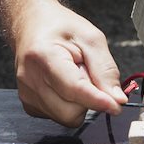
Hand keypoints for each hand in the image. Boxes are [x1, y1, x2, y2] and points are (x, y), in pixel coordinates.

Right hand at [11, 1, 126, 127]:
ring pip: (66, 117)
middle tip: (87, 74)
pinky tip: (63, 85)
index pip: (74, 89)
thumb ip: (106, 69)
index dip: (98, 100)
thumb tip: (117, 99)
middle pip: (70, 111)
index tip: (116, 105)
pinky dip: (68, 105)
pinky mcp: (28, 104)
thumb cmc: (60, 27)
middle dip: (88, 99)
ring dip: (78, 103)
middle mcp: (29, 78)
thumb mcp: (91, 38)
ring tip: (73, 76)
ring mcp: (26, 94)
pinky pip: (58, 116)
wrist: (32, 25)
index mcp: (43, 55)